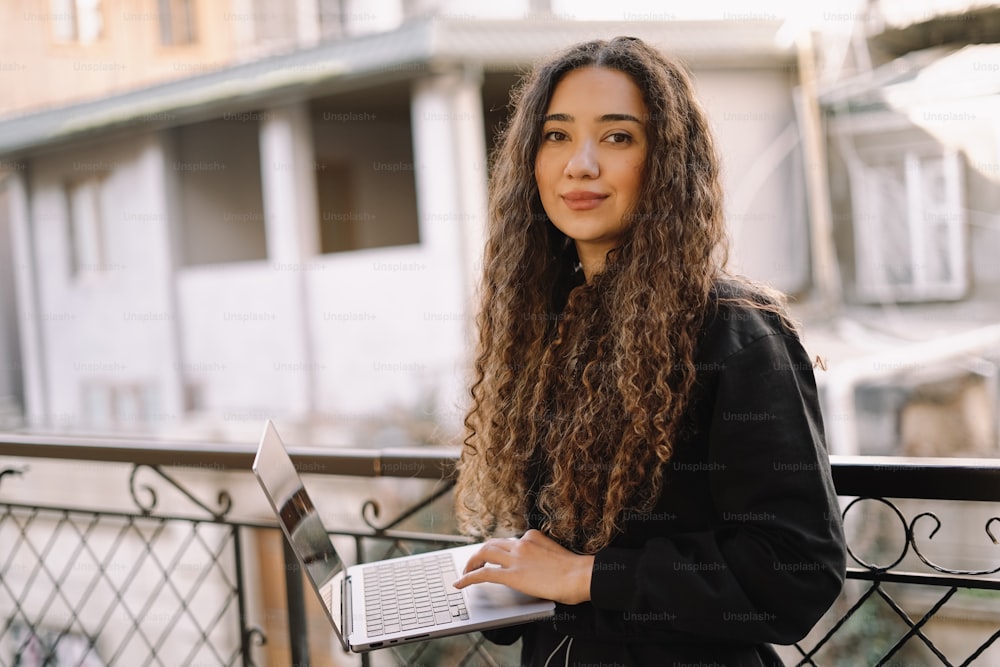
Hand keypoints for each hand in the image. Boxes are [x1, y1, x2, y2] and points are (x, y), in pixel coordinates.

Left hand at [452, 529, 594, 604]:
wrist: (581, 576)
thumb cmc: (577, 571)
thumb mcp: (557, 555)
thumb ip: (543, 557)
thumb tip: (539, 569)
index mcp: (532, 537)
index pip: (508, 541)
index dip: (497, 550)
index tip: (493, 556)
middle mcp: (521, 544)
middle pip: (492, 544)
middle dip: (479, 553)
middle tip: (473, 564)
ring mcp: (515, 558)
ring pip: (483, 554)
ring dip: (471, 563)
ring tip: (465, 572)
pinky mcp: (512, 575)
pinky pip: (483, 574)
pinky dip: (468, 577)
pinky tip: (460, 583)